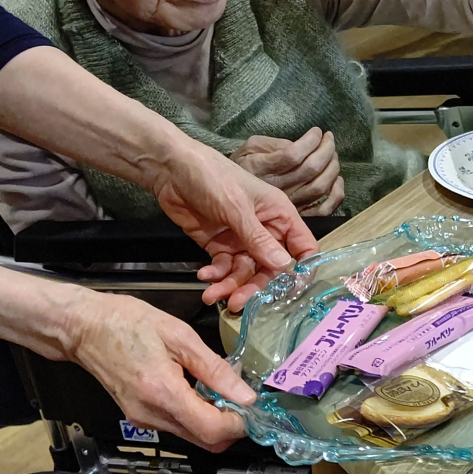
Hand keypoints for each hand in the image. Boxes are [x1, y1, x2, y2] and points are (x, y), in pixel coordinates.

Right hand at [60, 288, 252, 450]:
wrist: (84, 328)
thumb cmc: (127, 323)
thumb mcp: (180, 336)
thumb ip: (215, 369)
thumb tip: (245, 395)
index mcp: (163, 393)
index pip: (212, 430)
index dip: (239, 424)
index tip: (253, 408)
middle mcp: (151, 415)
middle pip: (205, 442)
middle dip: (230, 428)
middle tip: (242, 400)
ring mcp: (143, 419)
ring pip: (192, 437)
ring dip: (213, 422)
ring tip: (221, 391)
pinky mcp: (139, 417)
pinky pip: (177, 427)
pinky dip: (195, 416)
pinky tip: (198, 391)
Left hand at [150, 145, 319, 311]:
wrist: (171, 170)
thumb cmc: (212, 177)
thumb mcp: (237, 208)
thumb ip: (258, 239)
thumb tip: (284, 266)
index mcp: (279, 215)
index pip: (302, 246)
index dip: (301, 269)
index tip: (293, 291)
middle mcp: (264, 230)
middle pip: (269, 267)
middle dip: (254, 286)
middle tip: (238, 303)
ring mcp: (241, 239)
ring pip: (244, 272)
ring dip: (230, 286)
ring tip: (212, 295)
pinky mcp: (219, 245)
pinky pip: (223, 268)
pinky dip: (215, 276)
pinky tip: (204, 276)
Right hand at [231, 126, 346, 216]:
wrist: (233, 195)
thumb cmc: (244, 166)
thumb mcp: (250, 147)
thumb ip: (274, 144)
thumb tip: (299, 145)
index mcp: (262, 167)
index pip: (294, 154)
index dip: (311, 140)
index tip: (317, 131)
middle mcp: (277, 187)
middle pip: (311, 169)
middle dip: (327, 150)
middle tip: (329, 139)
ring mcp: (289, 203)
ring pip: (320, 187)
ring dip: (333, 168)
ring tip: (332, 154)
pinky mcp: (299, 213)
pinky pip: (323, 209)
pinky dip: (336, 195)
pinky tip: (337, 181)